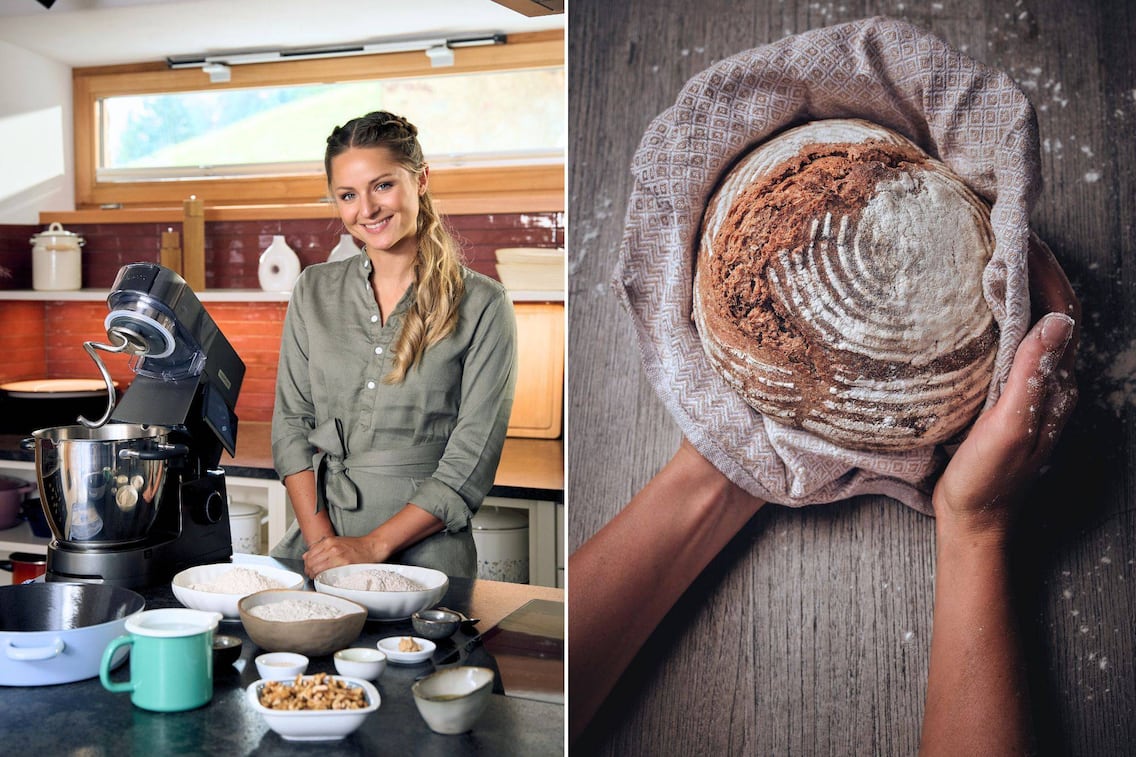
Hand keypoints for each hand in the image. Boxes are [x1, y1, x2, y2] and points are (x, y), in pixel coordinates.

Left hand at [302, 534, 387, 578]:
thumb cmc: (355, 546)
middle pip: (311, 563)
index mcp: (328, 541)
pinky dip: (323, 577)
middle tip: (312, 575)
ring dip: (315, 575)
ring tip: (318, 577)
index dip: (307, 564)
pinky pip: (327, 573)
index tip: (309, 569)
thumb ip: (320, 548)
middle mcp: (331, 547)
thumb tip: (305, 556)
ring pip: (317, 569)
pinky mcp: (344, 564)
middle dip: (309, 571)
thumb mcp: (336, 542)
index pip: (309, 555)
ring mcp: (338, 556)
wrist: (371, 547)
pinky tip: (325, 578)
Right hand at [932, 238, 1079, 537]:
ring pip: (1036, 324)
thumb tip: (1060, 321)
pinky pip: (1016, 342)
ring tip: (997, 255)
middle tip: (1007, 233)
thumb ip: (1033, 377)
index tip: (1021, 237)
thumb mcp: (1010, 428)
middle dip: (1039, 269)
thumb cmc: (987, 480)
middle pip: (1055, 312)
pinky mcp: (1009, 396)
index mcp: (1054, 386)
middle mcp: (1050, 383)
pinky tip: (983, 305)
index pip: (1062, 313)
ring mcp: (1030, 389)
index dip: (1047, 272)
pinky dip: (1005, 312)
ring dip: (1024, 287)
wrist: (975, 519)